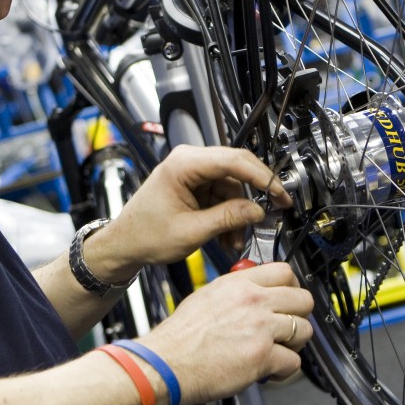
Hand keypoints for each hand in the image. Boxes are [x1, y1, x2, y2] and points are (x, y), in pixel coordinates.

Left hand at [83, 145, 291, 280]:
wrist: (125, 244)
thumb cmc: (144, 234)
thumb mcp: (191, 231)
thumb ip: (228, 218)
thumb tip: (258, 211)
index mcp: (183, 164)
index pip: (233, 160)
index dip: (261, 177)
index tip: (279, 193)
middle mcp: (189, 161)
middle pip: (237, 169)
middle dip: (256, 195)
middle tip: (275, 210)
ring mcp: (193, 172)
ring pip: (233, 186)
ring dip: (240, 214)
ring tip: (237, 239)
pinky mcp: (196, 185)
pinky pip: (224, 196)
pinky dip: (229, 216)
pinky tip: (228, 236)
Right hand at [137, 262, 313, 403]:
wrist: (167, 363)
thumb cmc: (180, 337)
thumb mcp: (206, 296)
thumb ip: (234, 291)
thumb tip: (252, 292)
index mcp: (239, 284)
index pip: (285, 271)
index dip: (291, 287)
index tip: (288, 298)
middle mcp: (253, 301)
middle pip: (303, 299)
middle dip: (299, 315)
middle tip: (288, 326)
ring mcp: (260, 328)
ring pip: (304, 330)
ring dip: (295, 343)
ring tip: (279, 350)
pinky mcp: (262, 356)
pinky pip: (294, 362)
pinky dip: (285, 370)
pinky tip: (271, 370)